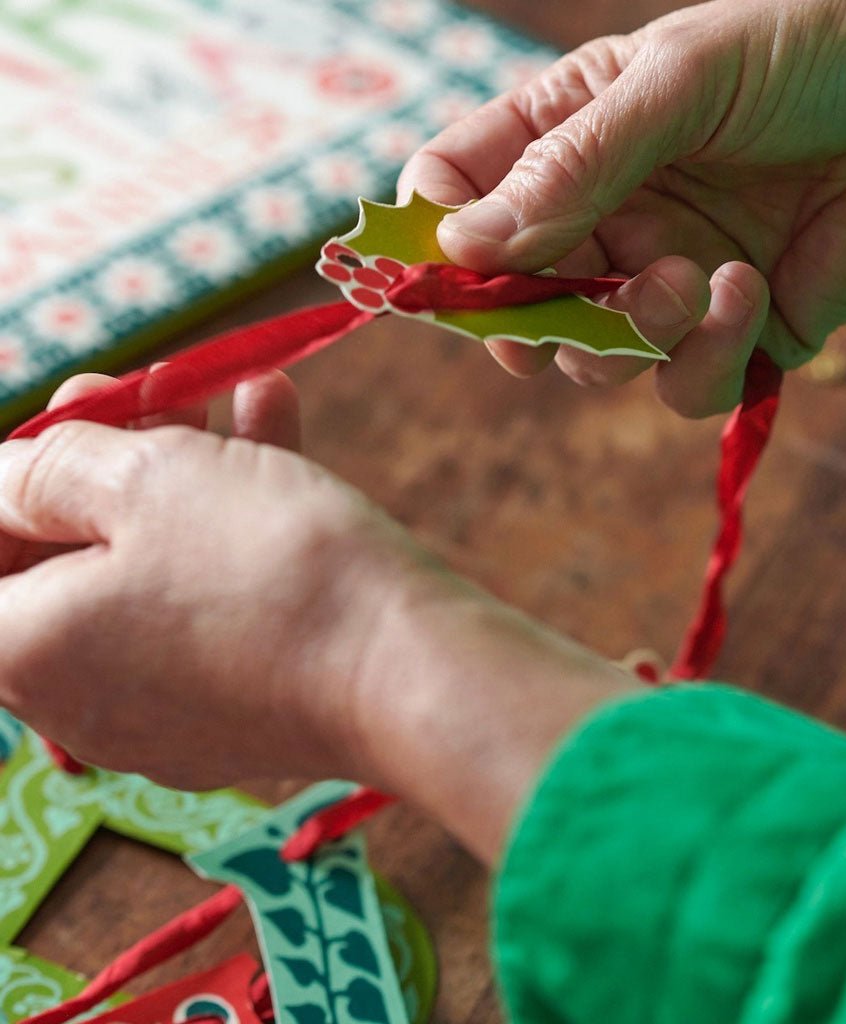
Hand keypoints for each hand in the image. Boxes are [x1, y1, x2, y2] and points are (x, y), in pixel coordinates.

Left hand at [0, 374, 635, 860]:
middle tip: (146, 394)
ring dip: (184, 482)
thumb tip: (6, 478)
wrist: (406, 668)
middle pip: (68, 563)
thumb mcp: (144, 478)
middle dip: (106, 466)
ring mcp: (167, 716)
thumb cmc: (268, 567)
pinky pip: (212, 610)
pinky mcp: (243, 712)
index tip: (73, 415)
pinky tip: (278, 443)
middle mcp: (82, 702)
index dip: (14, 479)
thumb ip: (47, 467)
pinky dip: (232, 536)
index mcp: (27, 651)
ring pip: (152, 576)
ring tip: (232, 399)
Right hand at [400, 0, 845, 415]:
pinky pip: (680, 386)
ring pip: (590, 362)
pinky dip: (707, 357)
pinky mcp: (725, 337)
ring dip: (626, 338)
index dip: (434, 242)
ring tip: (688, 281)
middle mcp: (602, 220)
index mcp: (567, 140)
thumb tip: (464, 249)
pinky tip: (749, 291)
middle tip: (553, 316)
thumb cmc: (810, 50)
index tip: (443, 272)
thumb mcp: (679, 81)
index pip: (457, 196)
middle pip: (509, 305)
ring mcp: (658, 284)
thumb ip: (573, 166)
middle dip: (527, 323)